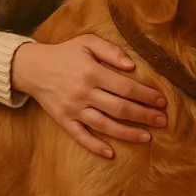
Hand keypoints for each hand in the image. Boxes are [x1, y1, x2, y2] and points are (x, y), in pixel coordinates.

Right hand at [11, 36, 167, 158]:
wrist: (32, 67)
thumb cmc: (65, 53)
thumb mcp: (88, 42)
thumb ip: (111, 51)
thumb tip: (132, 66)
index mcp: (92, 72)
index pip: (126, 87)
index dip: (146, 95)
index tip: (161, 101)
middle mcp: (83, 93)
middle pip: (120, 108)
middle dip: (144, 115)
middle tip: (162, 120)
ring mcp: (73, 109)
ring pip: (104, 125)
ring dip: (127, 133)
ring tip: (147, 137)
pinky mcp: (63, 120)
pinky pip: (80, 137)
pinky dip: (95, 146)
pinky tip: (111, 154)